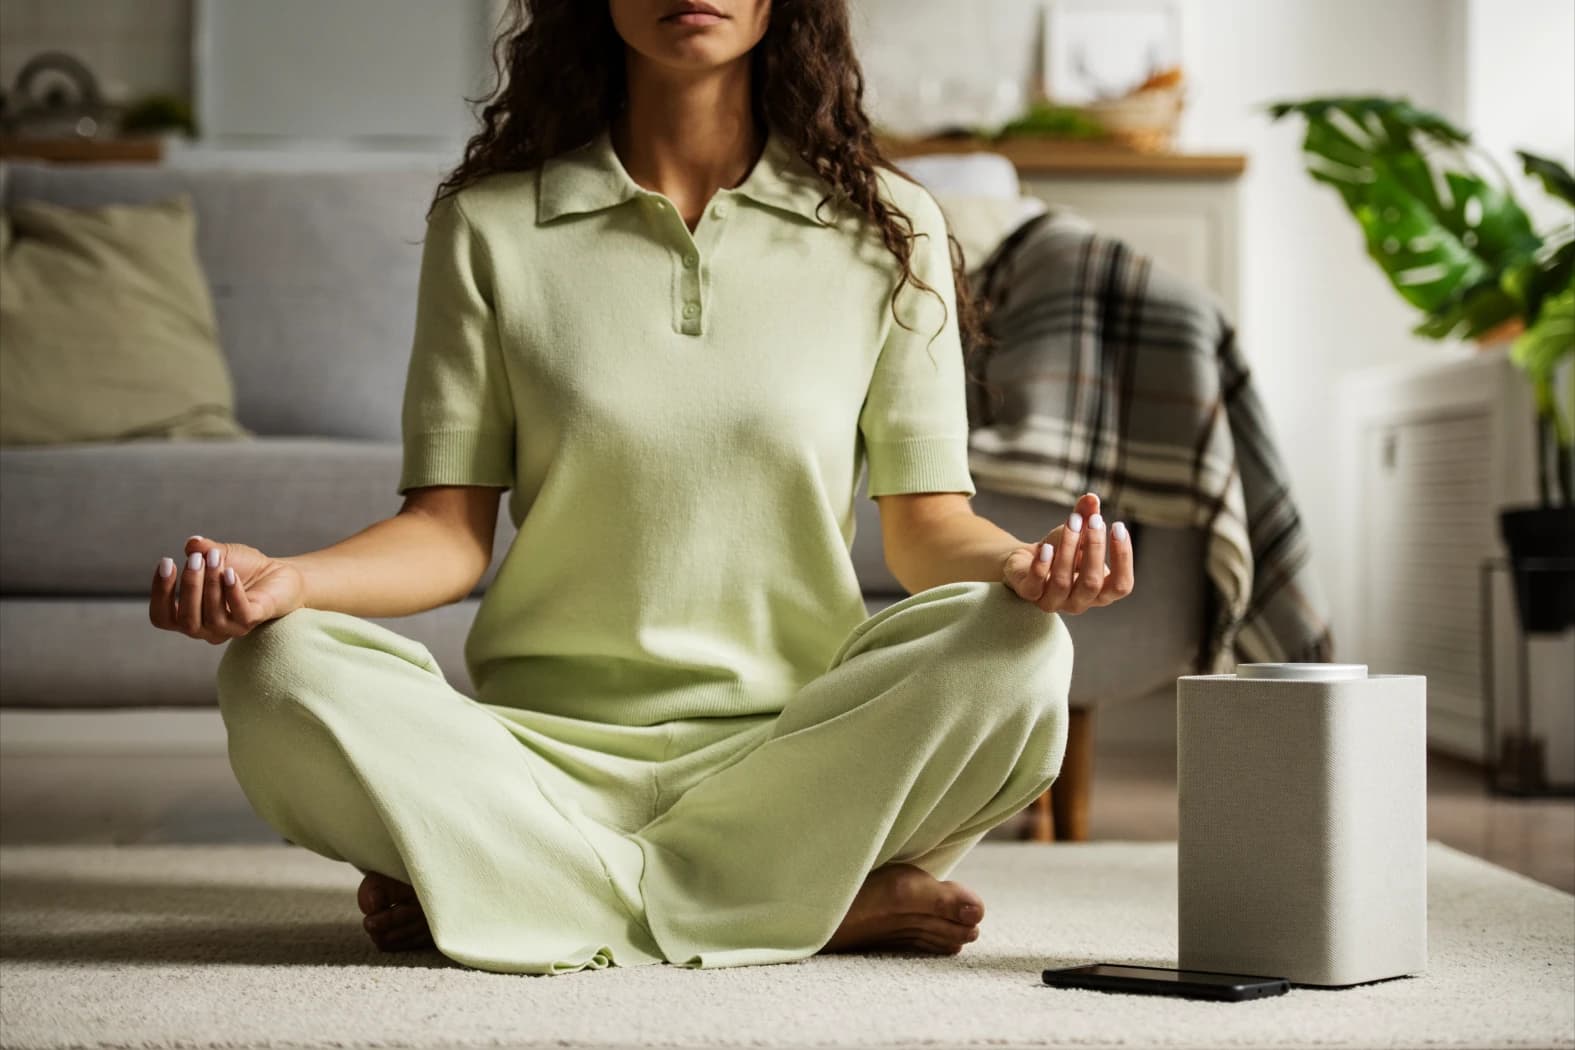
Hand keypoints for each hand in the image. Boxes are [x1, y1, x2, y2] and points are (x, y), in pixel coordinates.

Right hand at [148, 535, 304, 643]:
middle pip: (186, 620)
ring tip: (216, 557)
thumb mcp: (218, 554)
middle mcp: (207, 628)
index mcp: (191, 615)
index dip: (160, 593)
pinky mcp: (254, 620)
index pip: (162, 617)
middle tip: (195, 559)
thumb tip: (192, 543)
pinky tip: (230, 572)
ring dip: (211, 584)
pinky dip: (232, 592)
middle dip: (188, 586)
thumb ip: (201, 551)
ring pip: (212, 618)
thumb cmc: (243, 568)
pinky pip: (240, 613)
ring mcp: (231, 628)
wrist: (279, 573)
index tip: (166, 561)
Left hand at [999, 492, 1134, 613]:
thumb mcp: (1078, 532)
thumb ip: (1087, 516)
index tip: (1118, 526)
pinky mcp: (1029, 594)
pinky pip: (1035, 585)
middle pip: (1092, 583)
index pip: (1122, 585)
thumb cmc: (1061, 550)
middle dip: (1094, 548)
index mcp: (1100, 593)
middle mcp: (1080, 602)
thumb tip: (1092, 498)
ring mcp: (1054, 602)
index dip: (1123, 557)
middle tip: (1094, 520)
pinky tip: (1046, 547)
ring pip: (1063, 581)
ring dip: (1068, 548)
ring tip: (1072, 521)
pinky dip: (1041, 566)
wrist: (1027, 560)